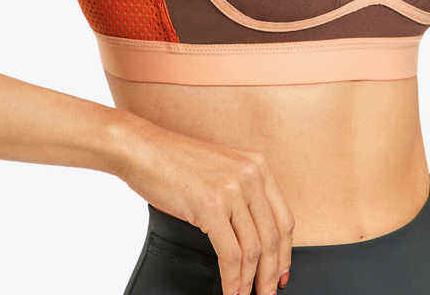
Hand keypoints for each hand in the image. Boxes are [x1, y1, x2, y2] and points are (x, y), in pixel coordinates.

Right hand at [115, 115, 293, 294]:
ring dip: (251, 281)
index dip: (285, 252)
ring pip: (254, 249)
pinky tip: (229, 290)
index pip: (284, 218)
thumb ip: (243, 194)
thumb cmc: (176, 162)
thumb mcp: (222, 171)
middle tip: (267, 293)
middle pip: (273, 236)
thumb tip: (254, 234)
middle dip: (271, 272)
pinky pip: (230, 254)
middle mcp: (251, 175)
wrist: (143, 149)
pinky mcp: (211, 206)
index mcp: (258, 165)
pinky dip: (232, 279)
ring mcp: (232, 190)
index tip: (281, 272)